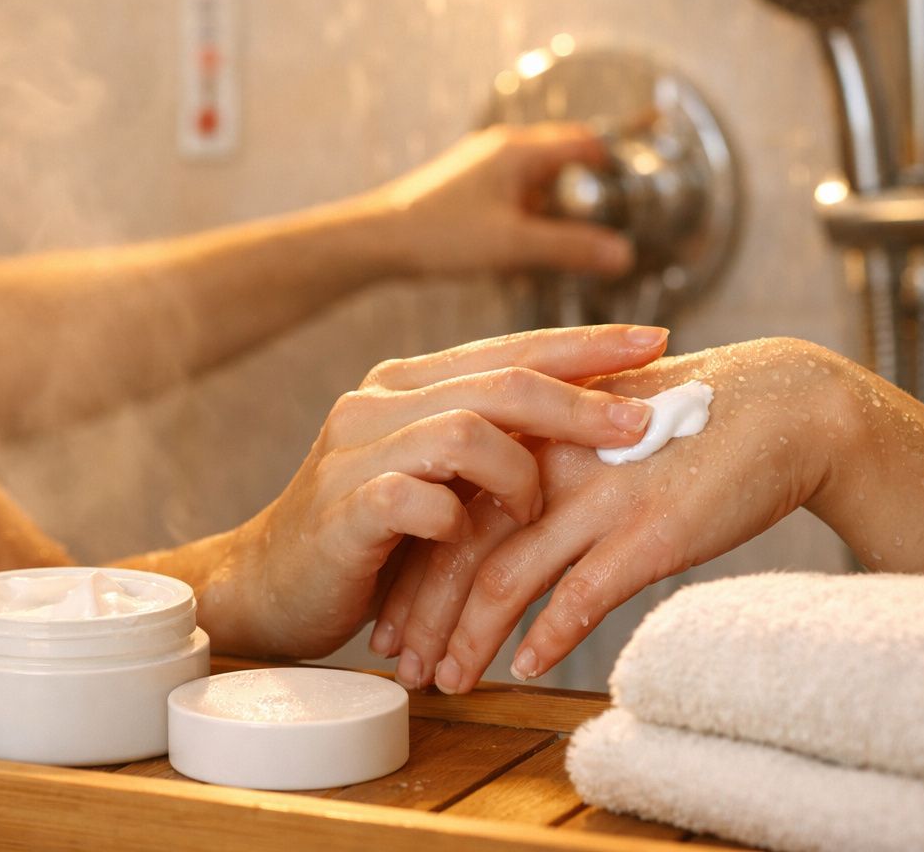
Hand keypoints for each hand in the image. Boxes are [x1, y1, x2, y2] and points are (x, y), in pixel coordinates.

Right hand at [198, 324, 670, 658]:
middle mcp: (378, 403)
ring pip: (464, 432)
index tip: (655, 339)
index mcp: (406, 384)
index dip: (584, 344)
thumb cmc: (369, 534)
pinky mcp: (342, 509)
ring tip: (534, 513)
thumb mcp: (432, 474)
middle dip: (581, 401)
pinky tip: (462, 540)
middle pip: (498, 382)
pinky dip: (455, 519)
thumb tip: (596, 425)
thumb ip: (487, 442)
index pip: (508, 348)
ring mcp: (354, 452)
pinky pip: (416, 498)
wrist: (268, 584)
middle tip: (643, 424)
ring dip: (519, 475)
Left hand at [361, 123, 633, 276]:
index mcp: (519, 151)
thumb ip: (572, 249)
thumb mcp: (515, 245)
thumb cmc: (439, 235)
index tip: (633, 193)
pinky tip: (518, 261)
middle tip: (603, 229)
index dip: (613, 165)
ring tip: (560, 251)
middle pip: (560, 161)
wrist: (375, 241)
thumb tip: (624, 254)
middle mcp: (500, 151)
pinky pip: (509, 200)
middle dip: (584, 194)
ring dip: (551, 214)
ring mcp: (480, 169)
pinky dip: (524, 223)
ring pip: (533, 184)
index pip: (584, 142)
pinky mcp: (463, 192)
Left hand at [370, 338, 857, 690]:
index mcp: (526, 428)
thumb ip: (538, 463)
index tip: (386, 611)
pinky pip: (580, 594)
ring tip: (447, 680)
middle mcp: (547, 459)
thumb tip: (489, 515)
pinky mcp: (646, 531)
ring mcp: (595, 495)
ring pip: (502, 577)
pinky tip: (523, 667)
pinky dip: (547, 637)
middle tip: (398, 660)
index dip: (407, 563)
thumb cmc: (685, 424)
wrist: (779, 405)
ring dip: (467, 639)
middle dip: (420, 613)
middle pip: (454, 544)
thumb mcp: (593, 428)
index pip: (441, 503)